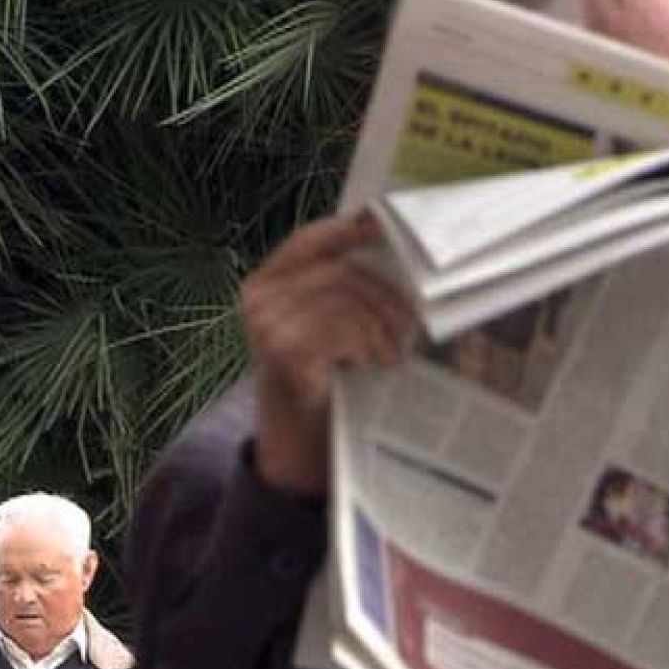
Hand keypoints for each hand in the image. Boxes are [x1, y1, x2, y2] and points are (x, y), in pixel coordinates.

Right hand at [241, 213, 416, 494]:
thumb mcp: (318, 324)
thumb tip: (379, 243)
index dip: (345, 230)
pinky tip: (376, 367)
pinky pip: (347, 332)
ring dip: (382, 327)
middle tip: (409, 321)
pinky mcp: (287, 353)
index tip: (379, 227)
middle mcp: (259, 300)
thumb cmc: (314, 378)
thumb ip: (334, 288)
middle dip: (383, 295)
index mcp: (263, 284)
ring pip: (349, 301)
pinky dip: (371, 349)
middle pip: (340, 271)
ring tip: (393, 352)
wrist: (294, 441)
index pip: (306, 241)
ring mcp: (269, 326)